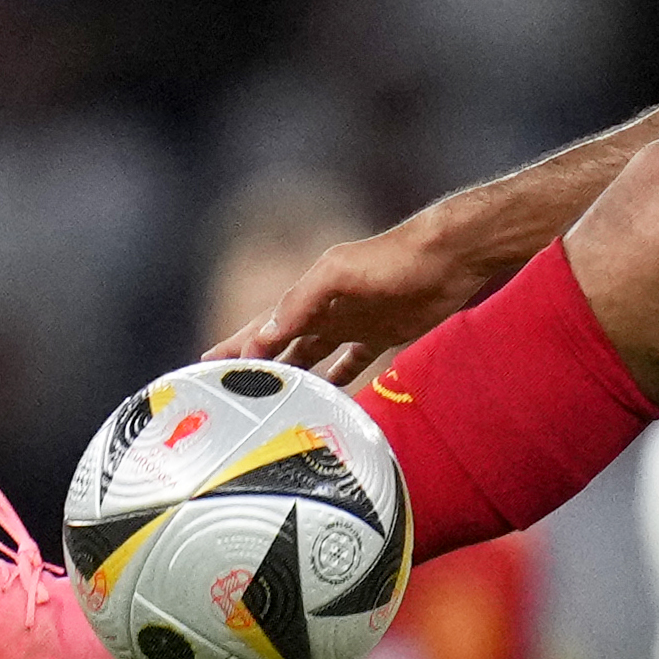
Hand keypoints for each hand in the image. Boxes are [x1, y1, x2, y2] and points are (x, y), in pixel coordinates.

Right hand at [205, 210, 491, 384]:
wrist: (450, 255)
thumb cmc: (394, 257)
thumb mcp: (339, 273)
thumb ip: (301, 301)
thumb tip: (264, 336)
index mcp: (308, 294)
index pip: (264, 326)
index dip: (237, 347)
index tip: (209, 371)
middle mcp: (326, 309)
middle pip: (283, 343)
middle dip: (257, 365)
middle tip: (230, 391)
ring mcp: (354, 322)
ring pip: (314, 354)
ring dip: (295, 375)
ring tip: (274, 402)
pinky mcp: (384, 332)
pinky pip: (354, 360)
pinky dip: (340, 378)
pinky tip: (331, 395)